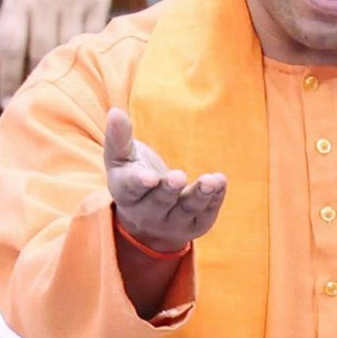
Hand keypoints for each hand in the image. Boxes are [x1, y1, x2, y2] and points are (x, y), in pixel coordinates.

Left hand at [0, 0, 115, 105]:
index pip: (11, 47)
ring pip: (66, 47)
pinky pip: (89, 36)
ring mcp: (74, 0)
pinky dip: (82, 53)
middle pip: (38, 52)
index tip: (6, 104)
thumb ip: (1, 33)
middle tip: (31, 103)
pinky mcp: (99, 0)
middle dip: (32, 81)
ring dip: (59, 71)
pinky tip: (78, 66)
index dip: (8, 80)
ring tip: (54, 89)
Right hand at [103, 107, 226, 253]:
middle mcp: (148, 213)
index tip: (148, 177)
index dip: (140, 182)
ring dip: (200, 195)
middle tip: (178, 177)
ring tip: (211, 181)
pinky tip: (220, 181)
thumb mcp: (122, 160)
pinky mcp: (196, 224)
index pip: (131, 189)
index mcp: (127, 195)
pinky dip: (215, 198)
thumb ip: (118, 138)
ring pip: (187, 209)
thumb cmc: (133, 179)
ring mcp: (173, 222)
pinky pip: (206, 212)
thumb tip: (115, 112)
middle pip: (160, 202)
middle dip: (169, 190)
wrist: (148, 220)